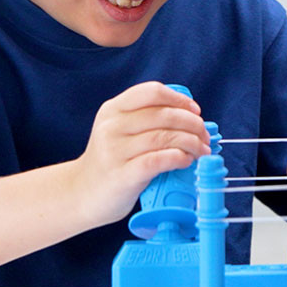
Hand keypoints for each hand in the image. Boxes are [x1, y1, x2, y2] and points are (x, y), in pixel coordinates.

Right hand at [71, 82, 209, 225]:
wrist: (81, 194)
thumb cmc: (111, 161)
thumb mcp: (120, 131)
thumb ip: (146, 119)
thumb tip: (192, 117)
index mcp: (113, 110)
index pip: (152, 92)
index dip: (179, 99)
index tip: (195, 111)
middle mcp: (112, 127)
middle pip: (164, 115)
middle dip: (193, 124)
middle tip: (205, 136)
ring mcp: (115, 151)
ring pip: (165, 137)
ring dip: (192, 143)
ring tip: (201, 151)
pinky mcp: (122, 175)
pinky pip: (158, 160)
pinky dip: (179, 158)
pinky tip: (186, 161)